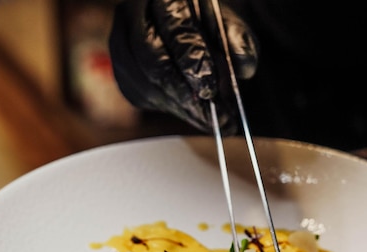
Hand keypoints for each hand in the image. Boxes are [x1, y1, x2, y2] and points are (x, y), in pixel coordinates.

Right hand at [108, 0, 257, 133]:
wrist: (187, 27)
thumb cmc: (208, 25)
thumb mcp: (228, 25)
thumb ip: (239, 41)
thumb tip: (244, 67)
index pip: (175, 29)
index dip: (192, 62)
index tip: (210, 88)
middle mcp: (135, 16)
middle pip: (152, 60)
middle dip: (183, 92)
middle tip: (211, 116)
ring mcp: (122, 43)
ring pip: (143, 83)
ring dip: (178, 106)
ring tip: (208, 120)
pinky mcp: (123, 70)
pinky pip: (139, 95)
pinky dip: (168, 108)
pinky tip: (192, 114)